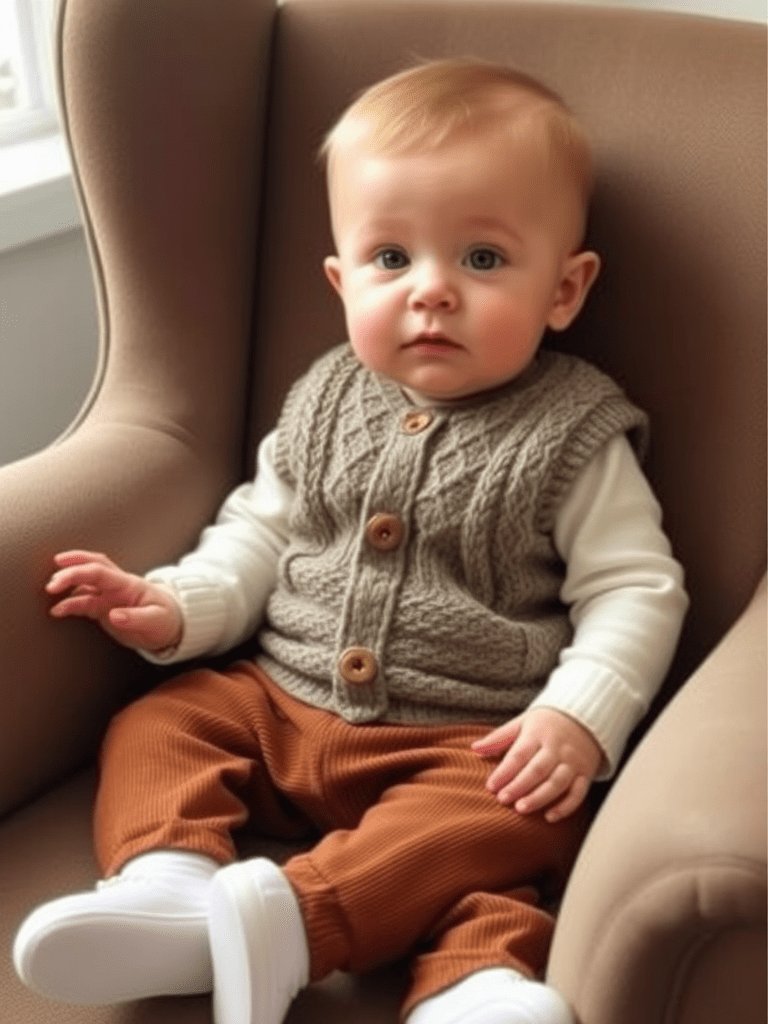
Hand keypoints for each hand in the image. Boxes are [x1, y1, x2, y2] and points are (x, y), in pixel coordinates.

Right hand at [46, 550, 182, 652]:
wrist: (171, 627)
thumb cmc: (166, 619)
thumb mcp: (156, 620)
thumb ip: (136, 617)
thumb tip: (114, 615)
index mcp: (128, 584)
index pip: (100, 572)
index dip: (78, 572)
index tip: (60, 581)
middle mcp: (116, 586)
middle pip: (90, 568)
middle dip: (70, 570)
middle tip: (52, 582)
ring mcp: (108, 596)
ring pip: (84, 584)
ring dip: (67, 585)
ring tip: (50, 593)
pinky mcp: (104, 608)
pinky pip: (83, 602)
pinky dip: (69, 604)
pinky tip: (57, 611)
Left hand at [472, 707, 602, 822]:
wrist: (584, 719)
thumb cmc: (546, 724)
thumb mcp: (522, 723)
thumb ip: (499, 737)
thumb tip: (474, 748)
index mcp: (538, 734)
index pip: (519, 754)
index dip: (505, 771)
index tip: (490, 787)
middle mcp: (557, 748)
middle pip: (538, 769)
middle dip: (519, 786)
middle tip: (503, 800)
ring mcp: (573, 762)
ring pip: (557, 783)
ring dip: (539, 797)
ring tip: (521, 809)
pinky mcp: (585, 774)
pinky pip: (578, 793)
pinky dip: (566, 807)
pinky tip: (550, 817)